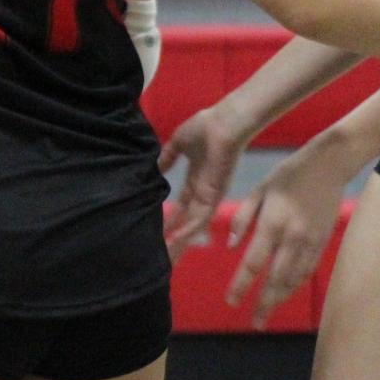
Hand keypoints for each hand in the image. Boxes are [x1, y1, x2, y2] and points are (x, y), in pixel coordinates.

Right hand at [157, 102, 252, 260]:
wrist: (224, 122)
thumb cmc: (205, 128)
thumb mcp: (179, 142)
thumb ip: (168, 156)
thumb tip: (156, 166)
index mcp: (196, 180)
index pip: (181, 206)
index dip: (171, 220)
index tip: (159, 233)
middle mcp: (203, 192)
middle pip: (187, 222)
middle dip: (176, 239)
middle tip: (163, 258)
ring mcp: (209, 196)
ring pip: (194, 225)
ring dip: (180, 241)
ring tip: (166, 258)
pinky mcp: (214, 196)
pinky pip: (200, 218)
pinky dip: (188, 230)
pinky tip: (175, 241)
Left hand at [223, 136, 353, 327]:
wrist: (329, 166)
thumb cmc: (288, 175)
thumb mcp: (259, 190)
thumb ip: (242, 217)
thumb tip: (230, 246)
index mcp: (272, 223)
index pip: (254, 262)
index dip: (241, 284)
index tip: (231, 301)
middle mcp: (292, 238)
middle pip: (276, 279)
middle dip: (264, 303)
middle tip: (254, 322)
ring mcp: (310, 243)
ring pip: (294, 279)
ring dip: (280, 299)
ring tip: (267, 313)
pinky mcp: (322, 243)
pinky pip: (308, 271)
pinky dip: (296, 286)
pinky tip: (286, 294)